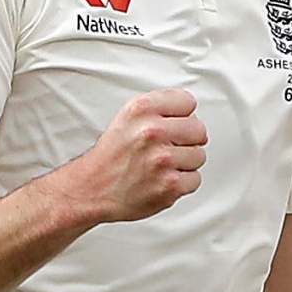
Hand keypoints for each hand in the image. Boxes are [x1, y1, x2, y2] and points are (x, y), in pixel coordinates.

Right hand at [71, 90, 206, 222]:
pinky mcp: (170, 185)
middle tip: (167, 147)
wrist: (92, 189)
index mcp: (142, 109)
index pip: (188, 102)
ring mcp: (163, 159)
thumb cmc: (111, 156)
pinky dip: (182, 183)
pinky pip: (195, 179)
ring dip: (184, 162)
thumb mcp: (128, 117)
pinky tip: (163, 179)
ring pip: (199, 155)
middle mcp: (152, 131)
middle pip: (198, 129)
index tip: (173, 123)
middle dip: (186, 139)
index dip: (181, 115)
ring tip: (162, 165)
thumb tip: (191, 113)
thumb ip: (160, 108)